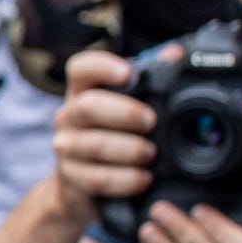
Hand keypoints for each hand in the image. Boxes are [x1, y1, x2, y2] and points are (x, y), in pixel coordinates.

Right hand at [49, 47, 154, 225]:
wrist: (84, 187)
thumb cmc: (116, 138)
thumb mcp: (132, 108)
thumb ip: (150, 81)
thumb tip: (175, 54)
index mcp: (83, 92)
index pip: (81, 68)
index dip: (101, 67)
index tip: (127, 73)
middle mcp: (68, 116)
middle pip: (88, 106)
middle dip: (124, 113)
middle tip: (151, 121)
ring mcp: (66, 147)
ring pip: (93, 144)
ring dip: (128, 150)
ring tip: (151, 154)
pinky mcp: (69, 177)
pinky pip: (96, 178)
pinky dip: (124, 179)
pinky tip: (143, 178)